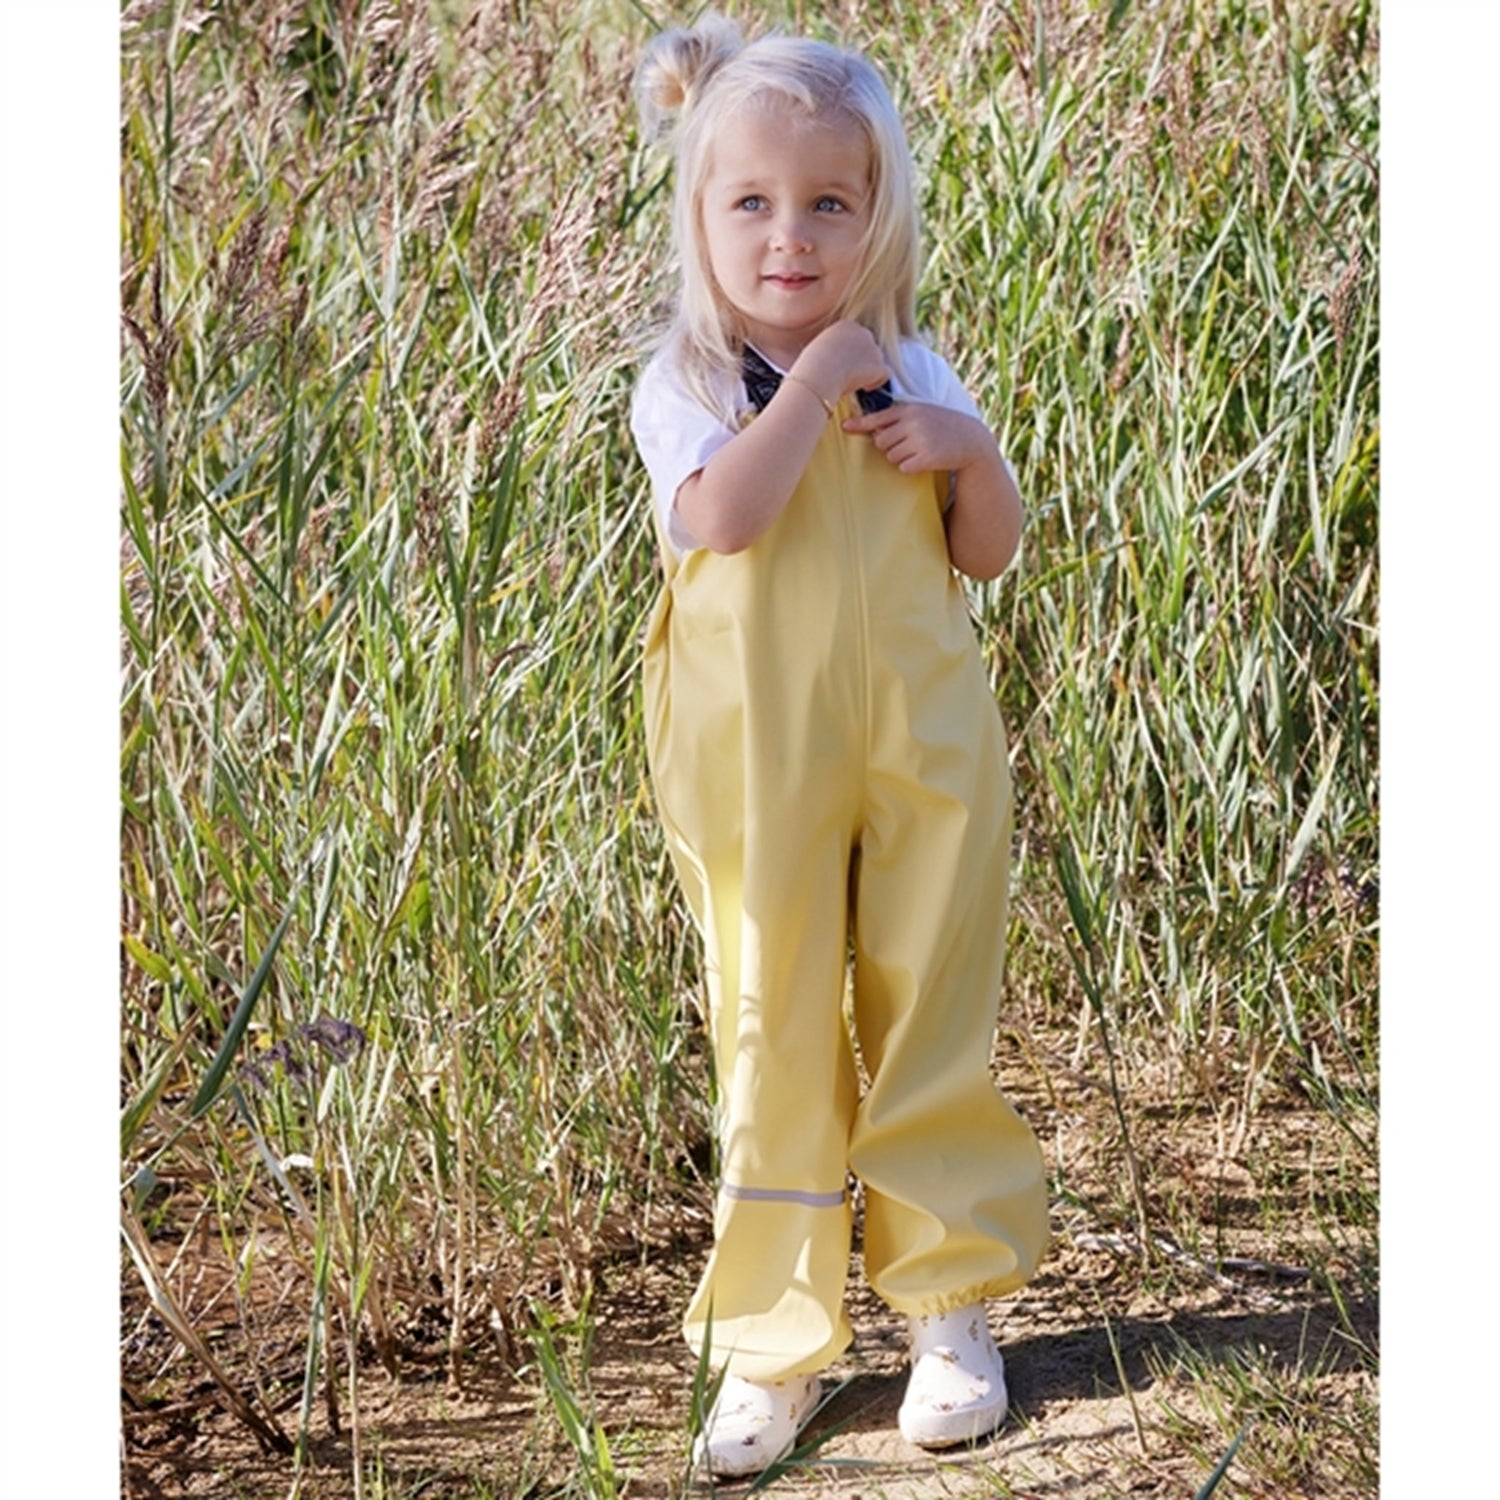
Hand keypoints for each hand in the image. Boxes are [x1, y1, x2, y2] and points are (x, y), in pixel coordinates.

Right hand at [792, 321, 890, 406]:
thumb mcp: (819, 350)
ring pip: (877, 361)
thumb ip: (833, 349)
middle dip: (862, 361)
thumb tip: (838, 362)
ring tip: (852, 382)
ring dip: (868, 372)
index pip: (857, 338)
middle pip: (869, 348)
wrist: (817, 375)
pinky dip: (876, 382)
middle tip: (850, 376)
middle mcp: (862, 331)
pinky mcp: (878, 363)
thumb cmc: (811, 368)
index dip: (852, 354)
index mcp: (846, 325)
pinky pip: (885, 374)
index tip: (843, 365)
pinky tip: (865, 388)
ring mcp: (873, 347)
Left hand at [841, 401, 991, 475]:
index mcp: (910, 410)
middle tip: (909, 443)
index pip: (878, 418)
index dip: (860, 424)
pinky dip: (910, 467)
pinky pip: (903, 467)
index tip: (844, 427)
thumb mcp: (922, 413)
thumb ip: (899, 418)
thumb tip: (872, 431)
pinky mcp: (925, 457)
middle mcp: (912, 423)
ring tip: (919, 450)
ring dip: (901, 457)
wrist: (970, 440)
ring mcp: (918, 440)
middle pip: (881, 441)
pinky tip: (925, 460)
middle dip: (890, 446)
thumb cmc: (942, 426)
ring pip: (890, 456)